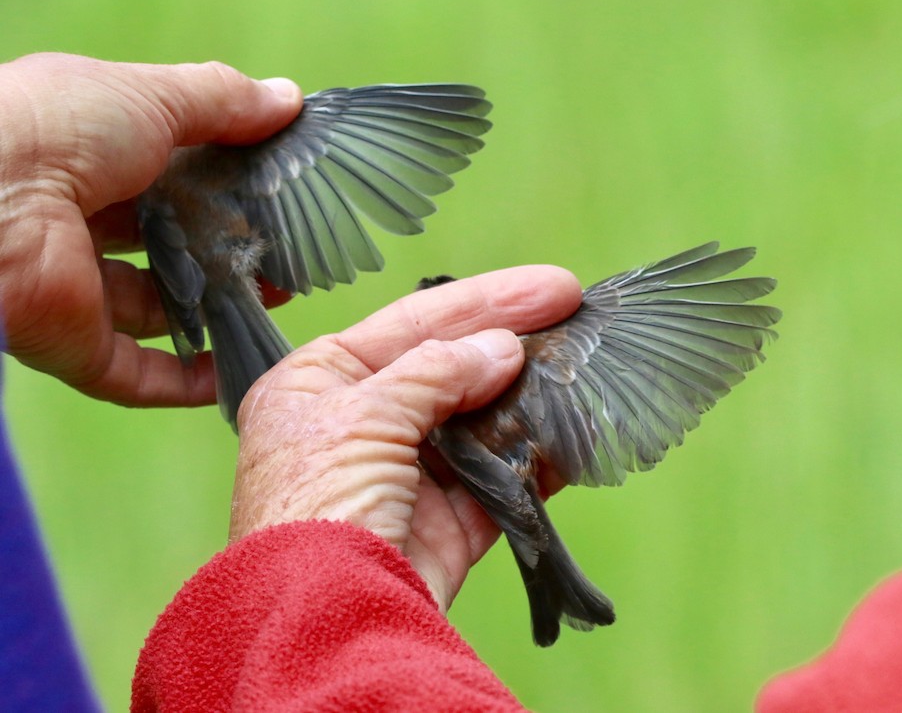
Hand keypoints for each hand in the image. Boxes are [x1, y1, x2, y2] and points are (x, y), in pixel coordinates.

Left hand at [0, 52, 302, 404]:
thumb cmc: (56, 129)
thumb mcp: (151, 96)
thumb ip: (221, 100)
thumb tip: (288, 98)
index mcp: (88, 156)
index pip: (167, 175)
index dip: (224, 181)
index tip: (281, 188)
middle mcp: (78, 223)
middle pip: (167, 245)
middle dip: (228, 249)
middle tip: (287, 249)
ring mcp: (76, 290)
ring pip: (158, 310)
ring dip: (219, 310)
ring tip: (280, 298)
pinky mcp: (75, 346)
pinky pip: (138, 373)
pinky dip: (187, 380)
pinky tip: (237, 370)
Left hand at [230, 265, 581, 610]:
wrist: (322, 617)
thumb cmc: (317, 504)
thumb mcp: (364, 413)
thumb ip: (435, 371)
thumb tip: (504, 350)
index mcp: (319, 383)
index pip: (410, 323)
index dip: (483, 300)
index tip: (550, 286)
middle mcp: (362, 423)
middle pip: (450, 367)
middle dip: (511, 342)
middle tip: (576, 313)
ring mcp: (408, 474)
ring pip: (481, 421)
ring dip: (528, 397)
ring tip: (581, 366)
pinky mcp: (448, 523)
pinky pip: (502, 478)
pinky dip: (536, 458)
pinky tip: (570, 432)